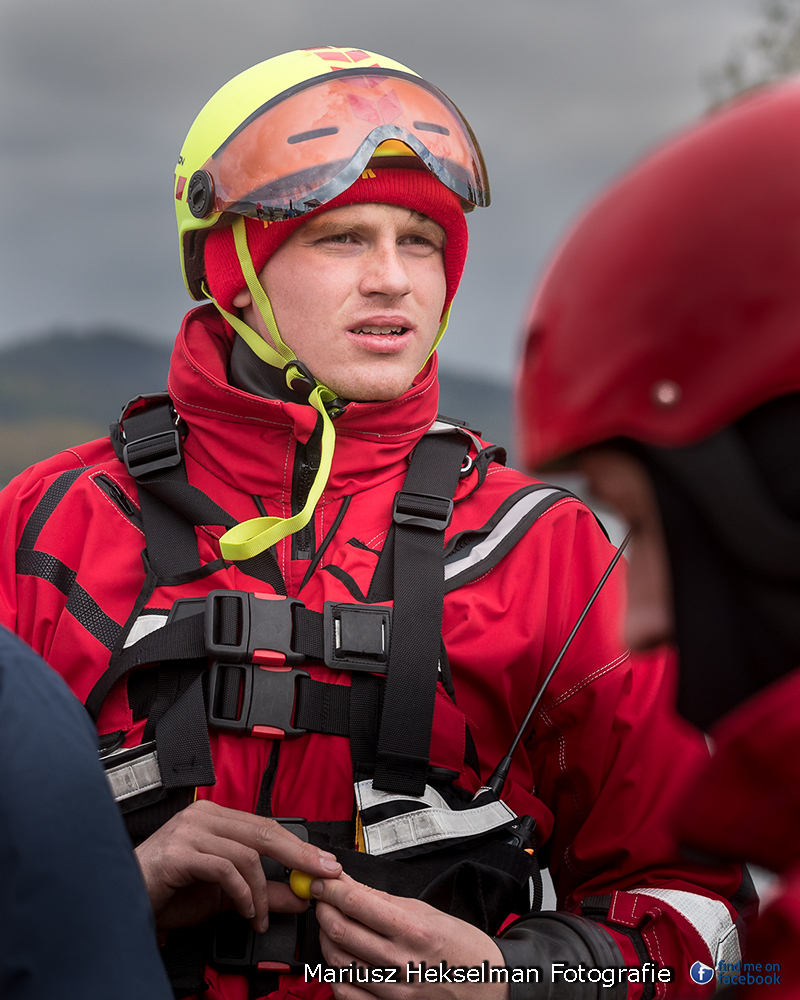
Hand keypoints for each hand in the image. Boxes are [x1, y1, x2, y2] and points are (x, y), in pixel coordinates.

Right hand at [134, 799, 340, 930]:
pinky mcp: (180, 852)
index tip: (324, 865)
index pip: (267, 826)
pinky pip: (225, 869)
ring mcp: (190, 831)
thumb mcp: (225, 896)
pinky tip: (244, 911)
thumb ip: (262, 892)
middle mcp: (204, 816)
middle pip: (265, 831)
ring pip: (247, 853)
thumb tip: (299, 894)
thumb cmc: (167, 893)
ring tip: (260, 916)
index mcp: (215, 817)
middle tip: (320, 876)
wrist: (123, 902)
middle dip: (298, 857)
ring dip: (261, 892)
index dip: (299, 846)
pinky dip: (241, 893)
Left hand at [313, 873, 508, 999]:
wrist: (487, 987)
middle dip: (323, 909)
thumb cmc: (461, 948)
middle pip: (340, 931)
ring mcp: (393, 990)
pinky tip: (343, 960)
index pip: (357, 903)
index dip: (332, 888)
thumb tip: (350, 883)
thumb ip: (384, 900)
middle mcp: (400, 961)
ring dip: (326, 938)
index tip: (323, 882)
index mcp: (413, 930)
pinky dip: (336, 974)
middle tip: (323, 900)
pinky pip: (345, 993)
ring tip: (332, 926)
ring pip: (337, 961)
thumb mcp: (427, 913)